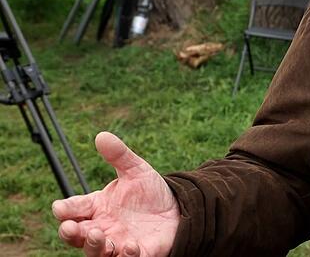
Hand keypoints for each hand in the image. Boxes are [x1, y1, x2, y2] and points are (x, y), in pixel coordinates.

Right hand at [52, 132, 179, 255]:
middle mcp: (102, 227)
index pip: (72, 210)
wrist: (179, 208)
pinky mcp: (138, 253)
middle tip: (70, 227)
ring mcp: (117, 242)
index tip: (60, 208)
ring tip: (98, 235)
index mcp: (96, 207)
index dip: (64, 210)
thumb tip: (102, 135)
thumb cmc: (150, 192)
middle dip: (70, 233)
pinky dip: (125, 256)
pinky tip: (130, 246)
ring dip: (93, 246)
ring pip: (95, 252)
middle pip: (76, 236)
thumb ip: (119, 155)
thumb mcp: (136, 171)